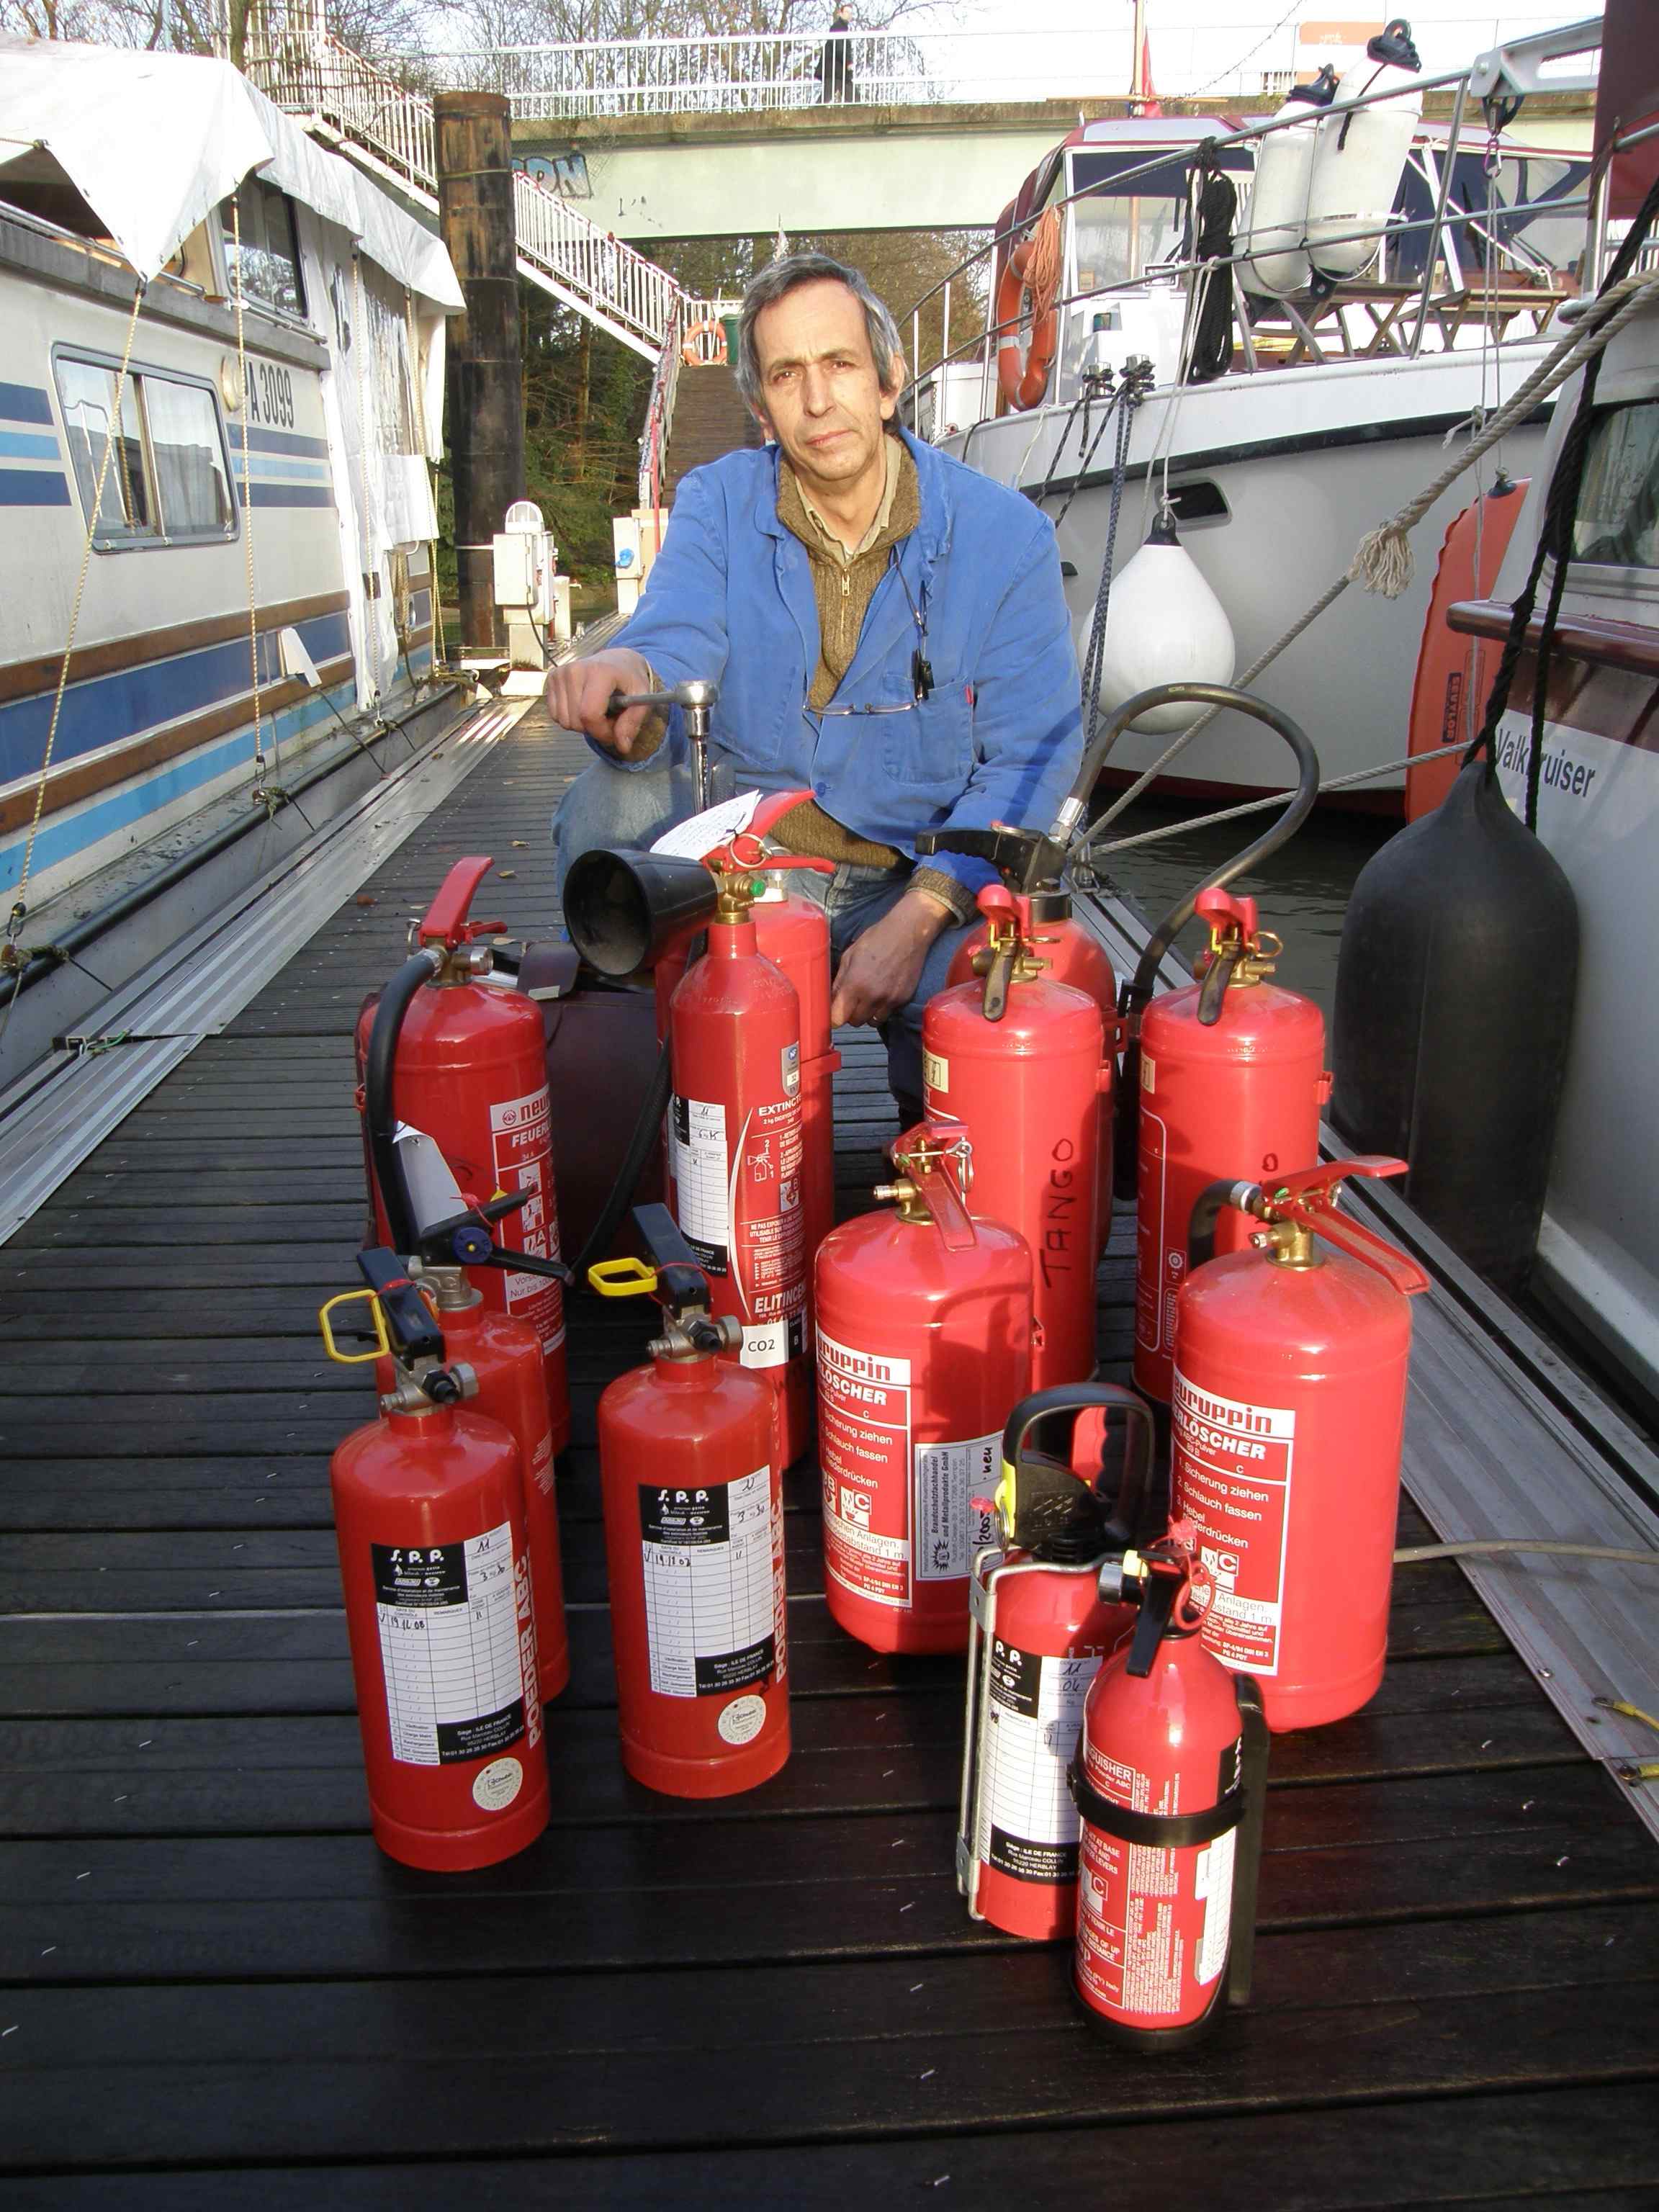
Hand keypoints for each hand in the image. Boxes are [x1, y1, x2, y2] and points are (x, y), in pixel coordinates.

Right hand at [543, 648, 655, 757]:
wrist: (616, 660)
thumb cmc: (628, 678)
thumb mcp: (641, 697)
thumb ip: (633, 722)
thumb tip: (622, 746)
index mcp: (599, 671)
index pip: (590, 715)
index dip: (602, 731)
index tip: (614, 731)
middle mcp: (575, 670)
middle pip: (576, 721)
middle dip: (594, 729)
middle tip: (609, 718)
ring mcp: (560, 674)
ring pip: (564, 721)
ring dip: (582, 724)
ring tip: (598, 711)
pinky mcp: (551, 678)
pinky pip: (556, 715)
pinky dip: (571, 717)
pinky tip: (584, 706)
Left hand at [829, 889, 953, 1028]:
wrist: (908, 933)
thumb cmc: (877, 938)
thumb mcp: (850, 955)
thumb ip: (839, 980)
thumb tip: (832, 998)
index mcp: (855, 984)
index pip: (838, 1018)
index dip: (833, 1017)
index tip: (834, 1012)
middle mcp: (872, 996)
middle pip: (854, 1022)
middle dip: (850, 1014)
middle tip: (852, 1000)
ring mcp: (889, 1000)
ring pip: (872, 1021)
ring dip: (867, 1013)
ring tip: (868, 997)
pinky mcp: (903, 999)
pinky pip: (887, 1013)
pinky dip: (882, 1008)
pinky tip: (883, 992)